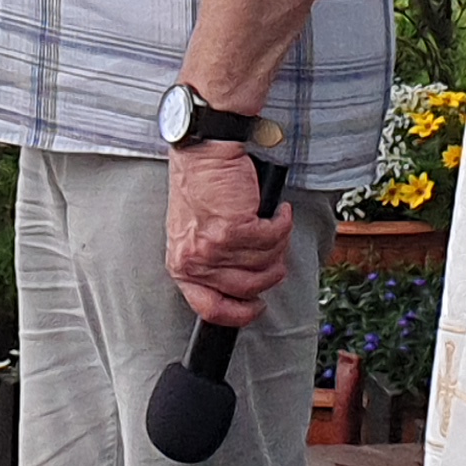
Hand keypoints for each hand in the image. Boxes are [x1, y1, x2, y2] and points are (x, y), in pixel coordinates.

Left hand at [165, 141, 292, 327]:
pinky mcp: (235, 228)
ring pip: (266, 263)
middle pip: (248, 288)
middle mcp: (196, 260)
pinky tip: (278, 212)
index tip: (255, 308)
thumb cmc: (200, 184)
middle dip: (270, 273)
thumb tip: (244, 284)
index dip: (239, 314)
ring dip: (278, 244)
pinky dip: (282, 224)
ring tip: (275, 225)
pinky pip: (274, 239)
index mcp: (182, 265)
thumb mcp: (194, 232)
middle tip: (275, 254)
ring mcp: (215, 246)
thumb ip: (212, 262)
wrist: (204, 151)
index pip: (210, 308)